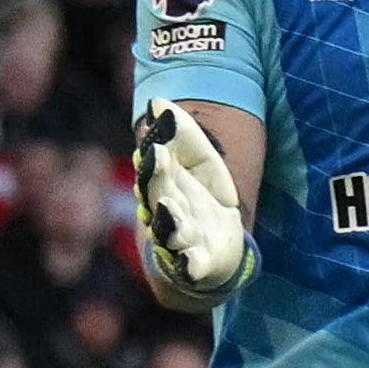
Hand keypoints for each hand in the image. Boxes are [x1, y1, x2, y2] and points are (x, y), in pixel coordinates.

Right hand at [130, 105, 249, 305]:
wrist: (214, 248)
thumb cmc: (202, 199)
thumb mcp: (202, 163)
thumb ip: (184, 135)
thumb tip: (158, 102)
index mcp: (162, 185)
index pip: (154, 167)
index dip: (153, 153)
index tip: (154, 138)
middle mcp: (164, 212)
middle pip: (156, 194)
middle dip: (155, 177)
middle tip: (156, 156)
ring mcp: (179, 240)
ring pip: (170, 230)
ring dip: (168, 218)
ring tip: (170, 204)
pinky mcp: (197, 263)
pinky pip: (192, 265)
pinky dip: (191, 264)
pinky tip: (192, 261)